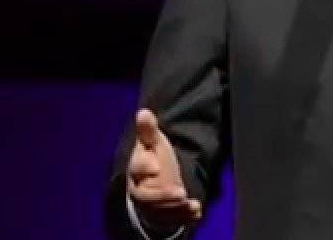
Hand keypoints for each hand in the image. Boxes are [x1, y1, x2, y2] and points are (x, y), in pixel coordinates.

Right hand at [127, 109, 202, 232]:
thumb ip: (148, 130)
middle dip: (163, 195)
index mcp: (136, 168)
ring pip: (159, 210)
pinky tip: (196, 210)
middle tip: (180, 192)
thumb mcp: (153, 142)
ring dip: (175, 208)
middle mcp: (139, 189)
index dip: (145, 166)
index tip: (156, 165)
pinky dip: (184, 216)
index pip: (137, 167)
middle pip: (146, 195)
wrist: (154, 182)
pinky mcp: (161, 216)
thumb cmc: (154, 159)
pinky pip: (171, 219)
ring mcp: (150, 205)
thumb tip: (143, 112)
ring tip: (189, 202)